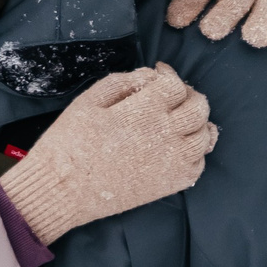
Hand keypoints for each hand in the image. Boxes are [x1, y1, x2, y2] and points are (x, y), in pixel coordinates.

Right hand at [0, 64, 215, 243]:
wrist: (62, 190)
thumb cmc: (69, 143)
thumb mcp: (87, 102)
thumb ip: (122, 82)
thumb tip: (151, 75)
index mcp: (144, 110)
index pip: (176, 85)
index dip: (169, 76)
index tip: (159, 75)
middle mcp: (165, 134)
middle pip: (198, 108)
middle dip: (189, 97)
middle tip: (173, 100)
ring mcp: (171, 161)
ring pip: (204, 136)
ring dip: (196, 125)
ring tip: (179, 124)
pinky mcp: (170, 184)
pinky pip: (198, 164)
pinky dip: (193, 153)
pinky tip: (176, 149)